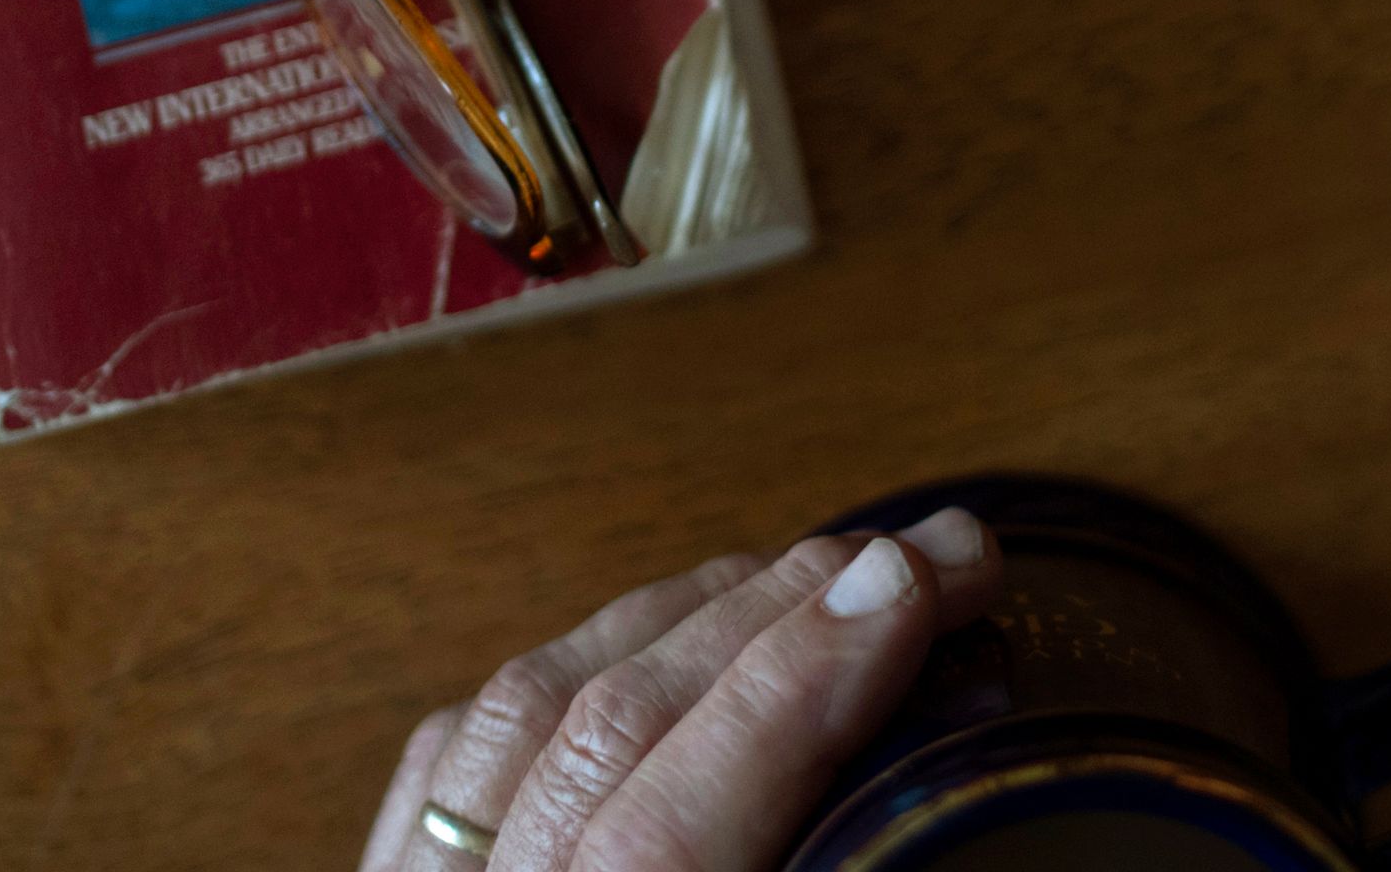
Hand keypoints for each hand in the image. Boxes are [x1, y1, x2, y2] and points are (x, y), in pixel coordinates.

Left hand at [364, 513, 998, 871]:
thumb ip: (820, 865)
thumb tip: (925, 751)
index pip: (666, 827)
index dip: (797, 688)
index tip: (917, 584)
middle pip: (610, 731)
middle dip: (783, 613)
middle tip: (932, 549)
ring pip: (530, 706)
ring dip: (694, 615)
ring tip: (827, 569)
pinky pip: (458, 746)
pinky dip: (577, 667)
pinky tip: (664, 634)